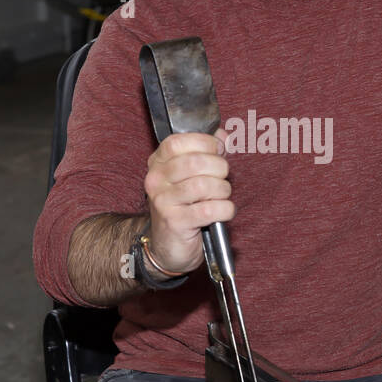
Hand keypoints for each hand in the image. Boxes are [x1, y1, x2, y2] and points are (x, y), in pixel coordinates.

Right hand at [143, 128, 233, 273]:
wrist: (167, 246)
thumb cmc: (184, 206)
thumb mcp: (191, 175)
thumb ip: (207, 151)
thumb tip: (223, 136)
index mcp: (158, 162)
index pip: (179, 142)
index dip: (206, 144)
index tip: (218, 152)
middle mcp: (156, 179)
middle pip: (196, 162)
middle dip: (220, 169)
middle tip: (222, 178)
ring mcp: (163, 201)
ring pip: (205, 185)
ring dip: (223, 191)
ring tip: (220, 196)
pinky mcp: (175, 222)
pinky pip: (210, 209)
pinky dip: (225, 209)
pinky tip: (222, 212)